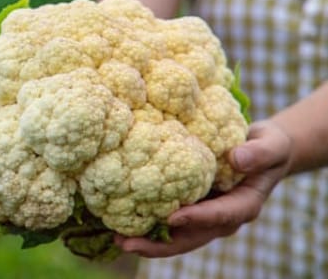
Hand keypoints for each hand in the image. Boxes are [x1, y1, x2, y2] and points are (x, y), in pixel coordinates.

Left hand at [116, 121, 293, 256]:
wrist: (260, 151)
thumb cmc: (268, 146)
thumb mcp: (272, 145)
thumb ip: (260, 153)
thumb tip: (236, 158)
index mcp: (244, 206)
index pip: (221, 216)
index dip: (198, 219)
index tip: (173, 217)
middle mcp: (222, 218)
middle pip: (191, 237)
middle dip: (161, 245)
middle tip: (128, 244)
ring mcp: (204, 217)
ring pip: (176, 237)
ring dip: (148, 241)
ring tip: (118, 240)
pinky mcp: (190, 210)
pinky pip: (168, 224)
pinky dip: (146, 225)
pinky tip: (119, 223)